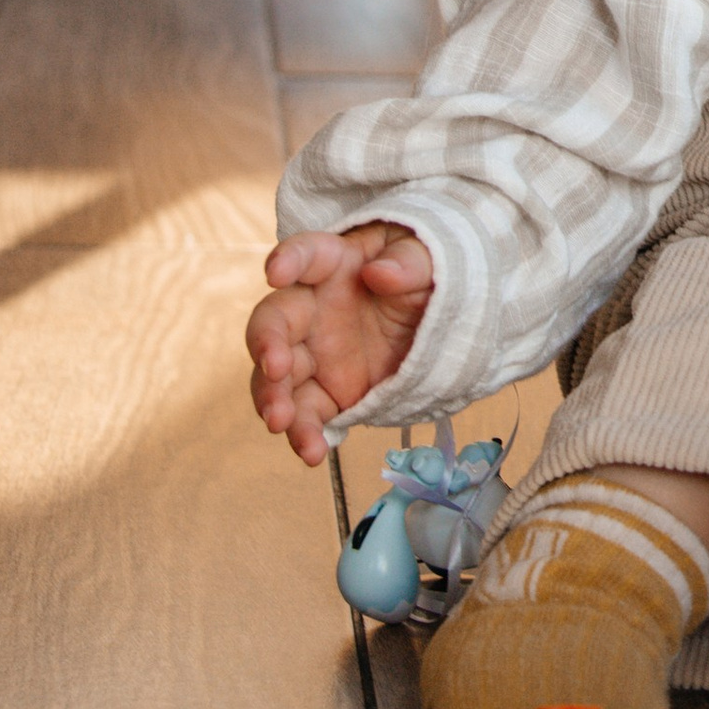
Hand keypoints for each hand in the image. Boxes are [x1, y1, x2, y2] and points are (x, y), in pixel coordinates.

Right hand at [247, 224, 437, 464]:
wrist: (441, 325)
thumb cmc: (425, 278)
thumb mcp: (431, 262)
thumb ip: (409, 264)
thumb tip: (379, 273)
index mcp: (336, 264)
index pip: (306, 255)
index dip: (287, 260)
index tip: (276, 272)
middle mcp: (313, 309)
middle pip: (274, 322)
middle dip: (267, 344)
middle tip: (277, 366)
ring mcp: (315, 354)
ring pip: (277, 376)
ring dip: (273, 398)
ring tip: (279, 422)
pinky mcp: (326, 392)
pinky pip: (306, 414)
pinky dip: (304, 434)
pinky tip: (312, 453)